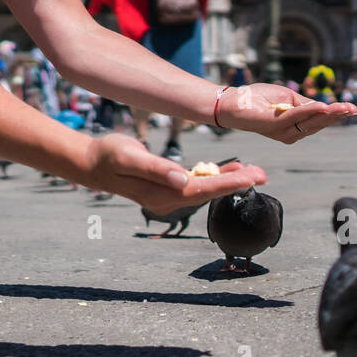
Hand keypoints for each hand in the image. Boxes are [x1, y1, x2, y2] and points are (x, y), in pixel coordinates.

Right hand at [83, 133, 266, 215]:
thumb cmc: (110, 156)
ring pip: (205, 189)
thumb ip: (156, 169)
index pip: (202, 190)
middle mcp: (168, 200)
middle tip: (264, 175)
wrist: (92, 163)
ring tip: (253, 172)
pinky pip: (197, 185)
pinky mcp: (167, 189)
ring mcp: (167, 196)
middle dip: (237, 184)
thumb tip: (182, 180)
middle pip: (209, 192)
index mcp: (162, 194)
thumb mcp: (131, 156)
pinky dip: (214, 178)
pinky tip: (228, 171)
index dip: (229, 184)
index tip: (253, 178)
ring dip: (229, 181)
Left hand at [216, 83, 356, 143]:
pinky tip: (322, 107)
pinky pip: (294, 118)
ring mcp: (282, 132)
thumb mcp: (286, 98)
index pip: (318, 121)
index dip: (335, 115)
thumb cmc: (257, 98)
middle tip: (352, 109)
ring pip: (309, 122)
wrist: (233, 101)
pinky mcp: (273, 126)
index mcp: (294, 127)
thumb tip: (322, 106)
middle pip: (317, 124)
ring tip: (342, 108)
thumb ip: (303, 104)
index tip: (352, 109)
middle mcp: (290, 133)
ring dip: (327, 114)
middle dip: (336, 116)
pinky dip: (308, 112)